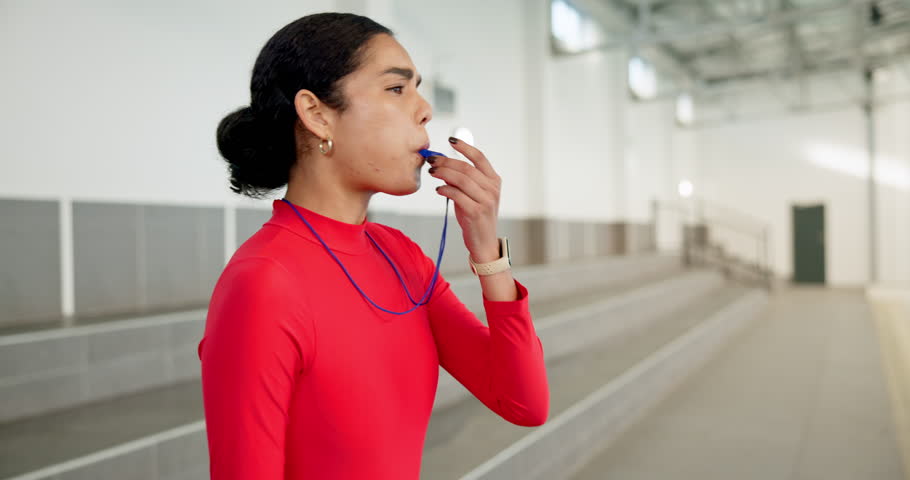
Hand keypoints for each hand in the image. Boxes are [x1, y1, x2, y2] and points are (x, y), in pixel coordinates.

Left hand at [428, 137, 501, 262]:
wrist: (483, 241)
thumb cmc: (475, 215)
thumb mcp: (474, 194)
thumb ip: (464, 179)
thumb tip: (443, 162)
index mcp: (494, 180)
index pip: (479, 158)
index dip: (464, 147)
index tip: (451, 140)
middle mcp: (492, 189)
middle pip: (467, 167)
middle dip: (446, 161)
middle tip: (432, 160)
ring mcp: (486, 201)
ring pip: (461, 180)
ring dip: (444, 173)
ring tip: (432, 172)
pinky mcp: (476, 212)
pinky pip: (457, 195)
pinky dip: (446, 189)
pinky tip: (439, 189)